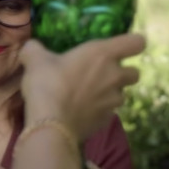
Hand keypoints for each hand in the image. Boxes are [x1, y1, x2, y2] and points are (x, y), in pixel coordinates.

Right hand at [18, 34, 144, 138]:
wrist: (51, 125)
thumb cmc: (48, 84)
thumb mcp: (35, 60)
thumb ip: (35, 49)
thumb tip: (31, 47)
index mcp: (104, 54)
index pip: (137, 42)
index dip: (133, 42)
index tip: (122, 46)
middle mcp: (115, 76)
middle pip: (135, 73)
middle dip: (123, 73)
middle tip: (103, 74)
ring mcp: (114, 101)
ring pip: (122, 95)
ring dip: (110, 94)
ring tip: (88, 95)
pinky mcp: (107, 120)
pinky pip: (109, 112)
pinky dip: (99, 111)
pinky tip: (82, 112)